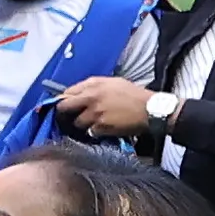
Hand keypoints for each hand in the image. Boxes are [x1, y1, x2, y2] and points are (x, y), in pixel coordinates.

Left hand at [48, 71, 165, 141]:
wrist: (150, 109)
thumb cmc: (134, 95)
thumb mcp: (113, 83)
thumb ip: (94, 87)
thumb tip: (78, 94)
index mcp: (94, 84)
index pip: (67, 92)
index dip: (65, 100)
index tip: (67, 106)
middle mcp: (91, 97)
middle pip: (64, 107)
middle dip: (64, 113)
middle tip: (68, 118)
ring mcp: (94, 112)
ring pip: (76, 122)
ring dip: (82, 124)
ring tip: (94, 123)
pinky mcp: (100, 126)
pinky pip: (89, 131)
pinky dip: (94, 132)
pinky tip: (103, 129)